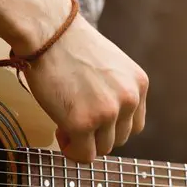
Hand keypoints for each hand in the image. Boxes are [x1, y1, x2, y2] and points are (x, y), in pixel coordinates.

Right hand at [22, 15, 148, 162]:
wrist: (47, 31)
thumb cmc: (69, 44)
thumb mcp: (109, 65)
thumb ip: (115, 90)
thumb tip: (104, 122)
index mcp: (139, 83)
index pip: (134, 124)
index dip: (110, 126)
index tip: (91, 117)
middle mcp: (129, 99)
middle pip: (119, 139)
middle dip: (97, 135)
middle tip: (73, 119)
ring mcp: (108, 113)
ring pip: (102, 149)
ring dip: (83, 142)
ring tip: (64, 123)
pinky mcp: (83, 123)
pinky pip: (84, 155)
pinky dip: (72, 151)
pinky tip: (60, 132)